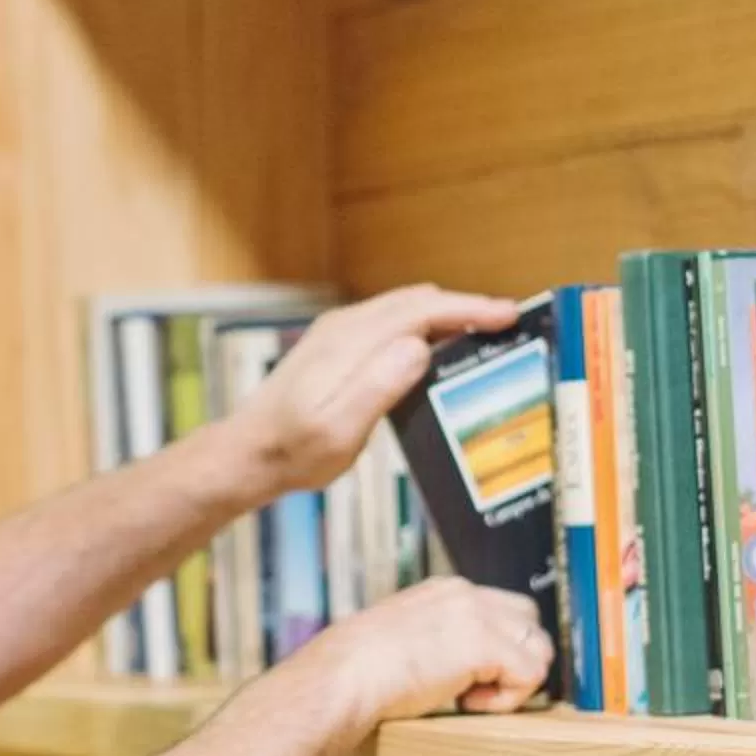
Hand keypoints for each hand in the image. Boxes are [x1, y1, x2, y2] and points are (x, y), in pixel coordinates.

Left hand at [221, 285, 520, 499]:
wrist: (247, 454)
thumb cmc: (293, 451)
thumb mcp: (338, 430)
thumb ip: (377, 385)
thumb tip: (418, 346)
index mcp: (351, 342)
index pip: (422, 310)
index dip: (469, 308)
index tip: (508, 314)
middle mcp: (346, 327)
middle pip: (417, 301)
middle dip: (465, 307)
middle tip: (507, 324)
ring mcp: (339, 334)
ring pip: (404, 309)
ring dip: (445, 315)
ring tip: (482, 333)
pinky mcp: (336, 347)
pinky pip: (389, 322)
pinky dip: (423, 326)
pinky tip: (435, 348)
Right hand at [299, 578, 554, 726]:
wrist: (344, 675)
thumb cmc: (358, 670)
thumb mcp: (401, 638)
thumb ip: (435, 640)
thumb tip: (455, 667)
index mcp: (447, 591)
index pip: (503, 609)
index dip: (499, 649)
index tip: (471, 679)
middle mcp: (468, 594)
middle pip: (531, 622)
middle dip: (517, 660)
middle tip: (478, 690)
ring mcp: (480, 616)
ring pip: (539, 649)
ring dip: (514, 680)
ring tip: (470, 699)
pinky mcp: (487, 645)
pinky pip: (531, 675)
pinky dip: (507, 699)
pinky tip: (467, 703)